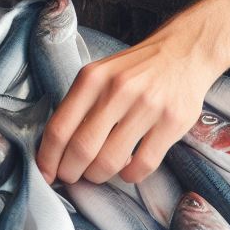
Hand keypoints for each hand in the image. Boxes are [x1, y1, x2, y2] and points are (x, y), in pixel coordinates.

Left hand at [36, 18, 217, 185]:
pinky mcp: (171, 123)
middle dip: (70, 172)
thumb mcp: (101, 73)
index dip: (48, 157)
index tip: (45, 173)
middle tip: (71, 177)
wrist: (183, 52)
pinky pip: (142, 166)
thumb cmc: (136, 68)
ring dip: (99, 175)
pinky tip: (127, 169)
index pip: (60, 127)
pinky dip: (129, 176)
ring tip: (99, 172)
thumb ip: (81, 104)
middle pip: (82, 148)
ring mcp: (147, 106)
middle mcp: (118, 90)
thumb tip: (56, 148)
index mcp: (93, 77)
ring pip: (110, 161)